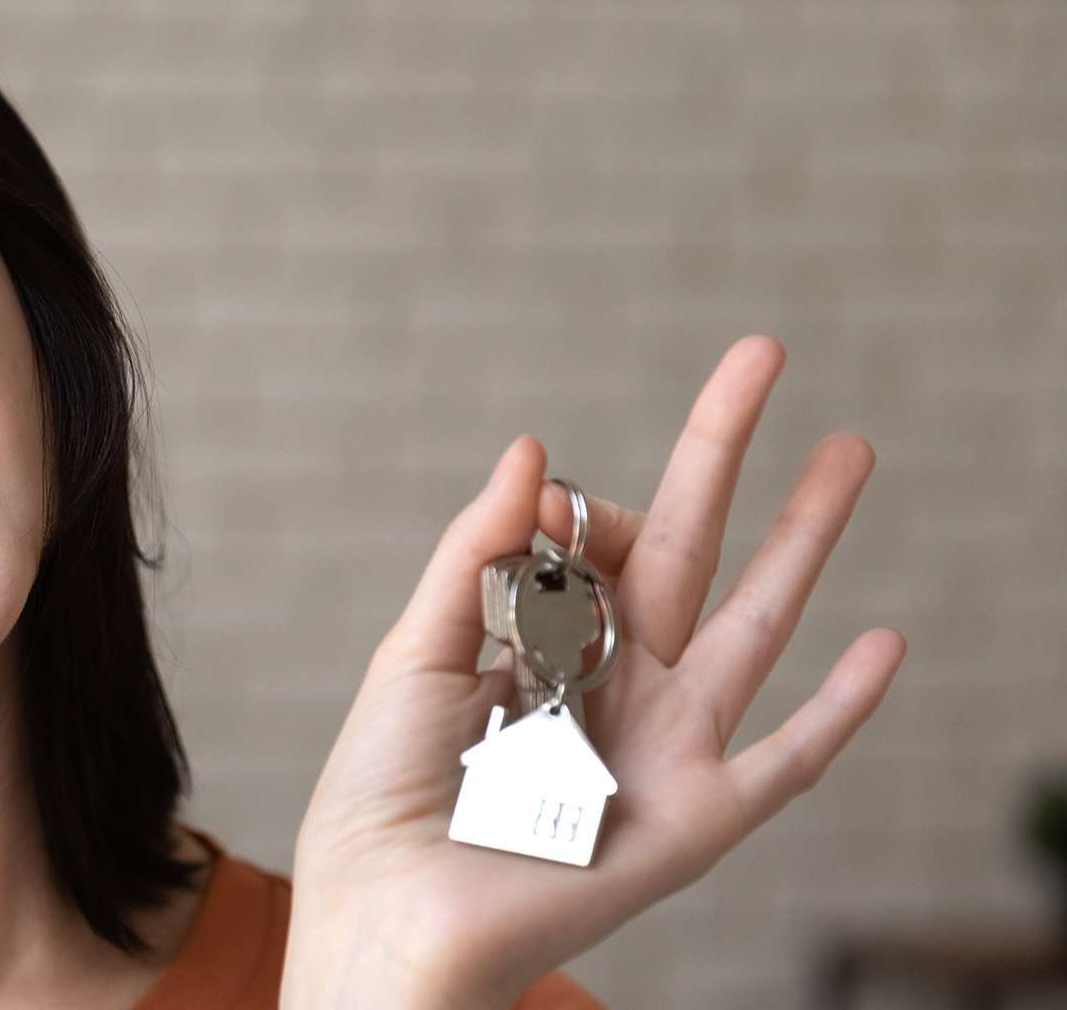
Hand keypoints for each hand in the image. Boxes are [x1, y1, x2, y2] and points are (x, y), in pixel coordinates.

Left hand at [278, 337, 906, 1009]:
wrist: (387, 917)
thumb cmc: (383, 798)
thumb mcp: (413, 655)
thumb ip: (475, 556)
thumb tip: (534, 448)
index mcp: (541, 643)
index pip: (586, 541)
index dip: (571, 512)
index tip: (541, 518)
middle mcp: (614, 683)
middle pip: (688, 547)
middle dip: (724, 452)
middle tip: (762, 352)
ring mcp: (665, 744)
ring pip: (754, 622)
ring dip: (806, 536)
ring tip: (849, 447)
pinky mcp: (696, 816)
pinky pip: (788, 758)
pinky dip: (841, 706)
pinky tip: (885, 640)